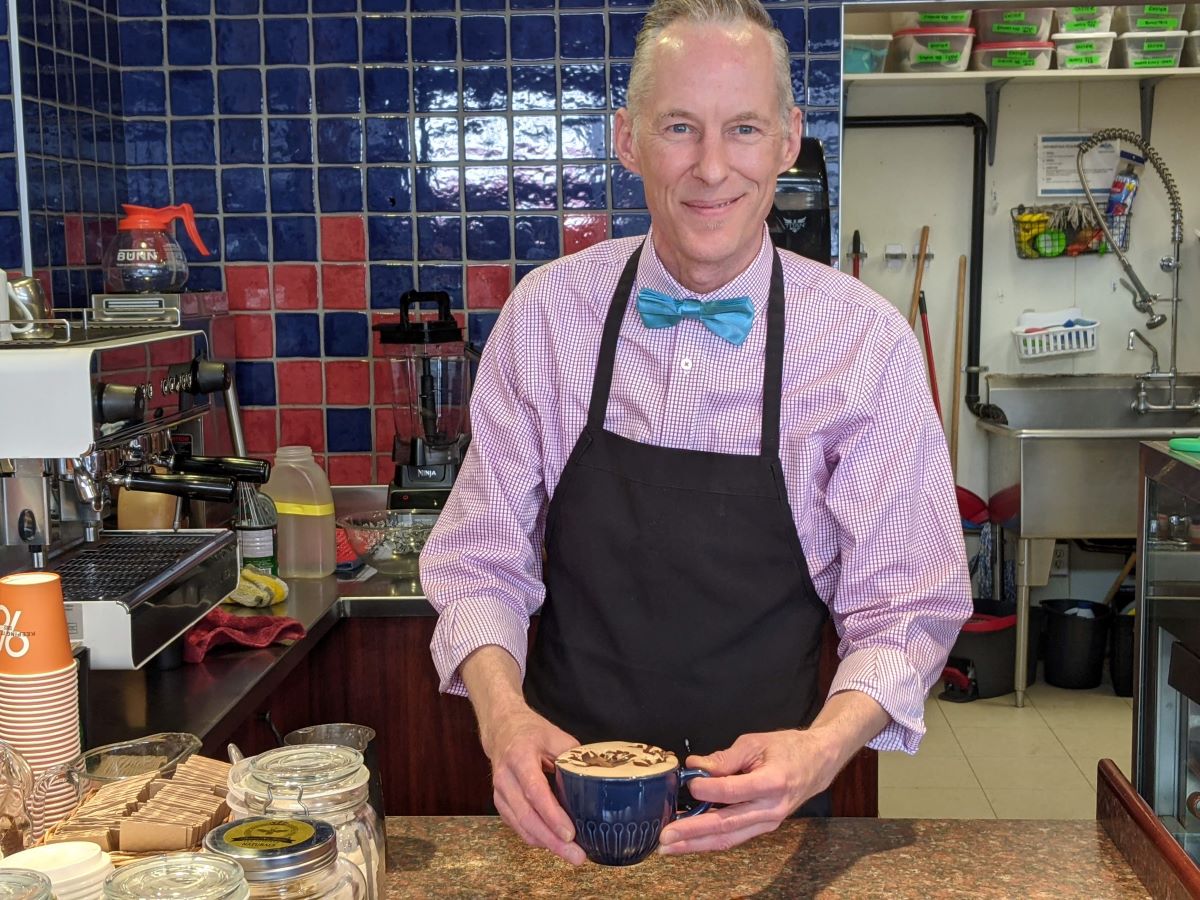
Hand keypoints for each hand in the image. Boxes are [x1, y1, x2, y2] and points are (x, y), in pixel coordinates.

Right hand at [480, 705, 585, 865]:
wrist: (503, 730)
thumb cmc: (533, 733)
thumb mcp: (556, 737)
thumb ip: (573, 759)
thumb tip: (594, 782)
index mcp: (520, 756)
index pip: (535, 791)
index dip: (552, 815)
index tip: (570, 833)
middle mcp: (505, 777)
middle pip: (527, 815)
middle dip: (552, 840)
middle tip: (576, 855)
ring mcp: (500, 792)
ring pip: (521, 825)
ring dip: (546, 844)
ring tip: (571, 854)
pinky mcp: (501, 804)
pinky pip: (518, 826)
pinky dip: (536, 838)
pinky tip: (554, 843)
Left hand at [657, 729, 832, 854]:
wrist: (819, 763)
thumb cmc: (787, 748)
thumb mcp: (755, 743)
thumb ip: (725, 758)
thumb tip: (695, 765)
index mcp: (772, 782)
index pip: (733, 791)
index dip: (708, 790)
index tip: (689, 783)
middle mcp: (770, 809)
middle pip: (727, 825)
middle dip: (692, 832)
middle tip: (665, 837)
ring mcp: (768, 822)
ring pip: (729, 838)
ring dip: (696, 844)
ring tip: (669, 847)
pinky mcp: (763, 827)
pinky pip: (734, 837)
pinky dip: (709, 839)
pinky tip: (689, 839)